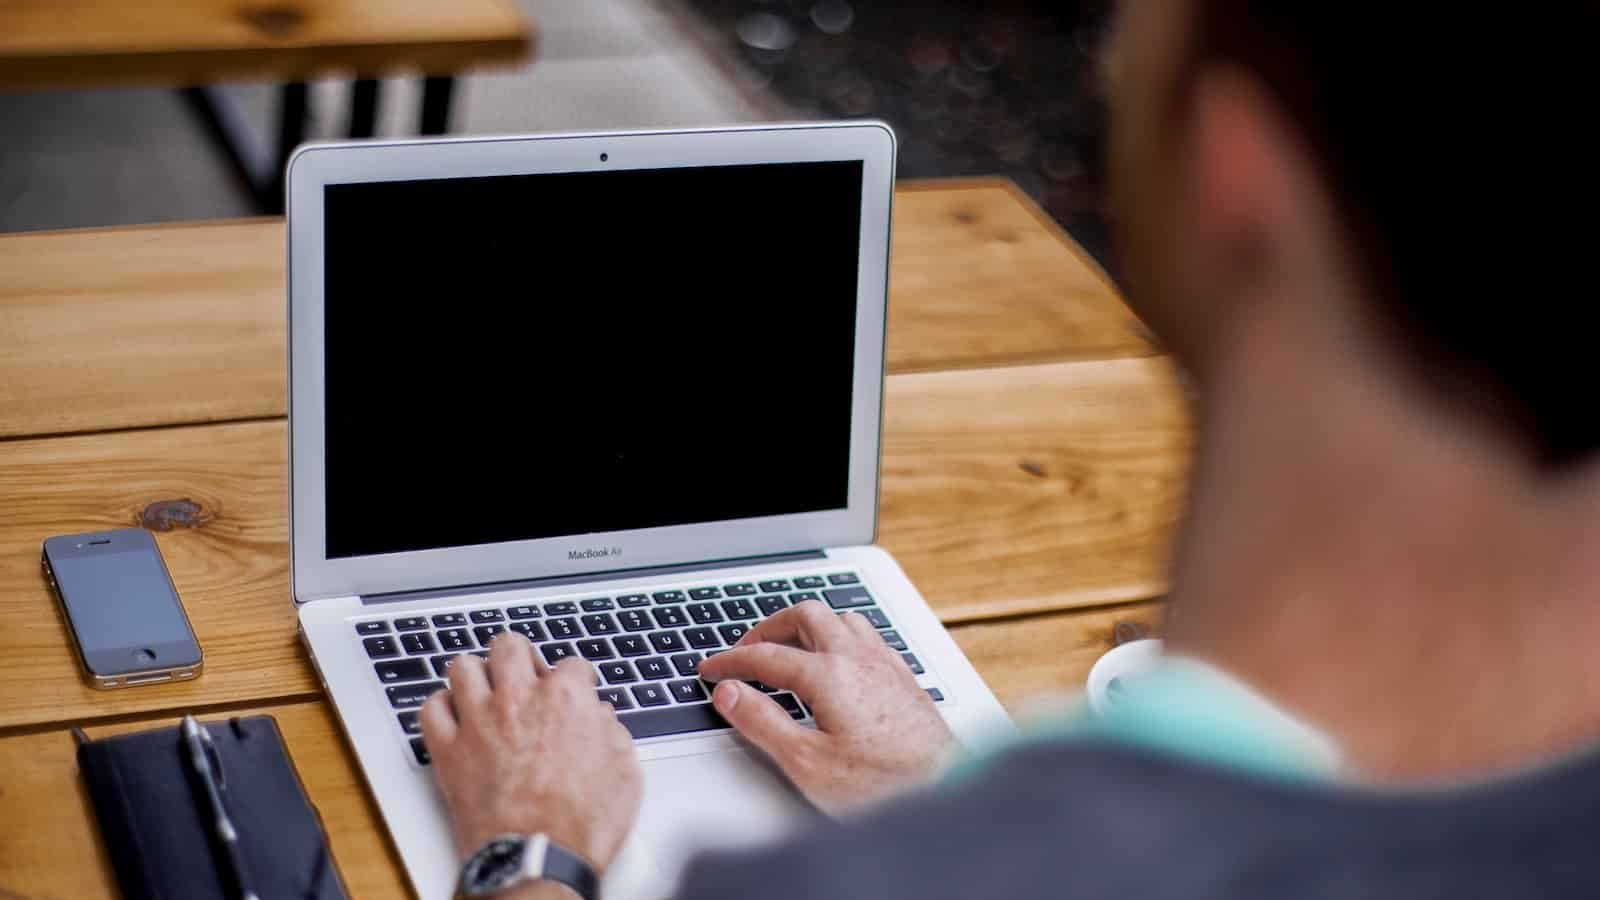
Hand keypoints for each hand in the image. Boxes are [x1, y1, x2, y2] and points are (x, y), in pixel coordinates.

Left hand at [421, 633, 641, 878]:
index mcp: (566, 699)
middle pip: (509, 646)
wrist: (537, 860)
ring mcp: (479, 722)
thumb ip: (612, 733)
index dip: (577, 678)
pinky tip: (454, 717)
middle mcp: (518, 699)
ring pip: (463, 667)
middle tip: (525, 674)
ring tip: (485, 689)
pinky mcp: (448, 751)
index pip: (571, 664)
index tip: (576, 689)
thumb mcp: (624, 773)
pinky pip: (430, 709)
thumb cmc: (581, 825)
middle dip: (519, 655)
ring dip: (476, 675)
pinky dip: (440, 708)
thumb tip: (602, 718)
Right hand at [697, 600, 955, 814]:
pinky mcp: (903, 677)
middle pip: (805, 616)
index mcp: (829, 674)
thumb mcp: (806, 762)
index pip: (766, 655)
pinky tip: (839, 659)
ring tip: (788, 645)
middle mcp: (858, 658)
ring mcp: (885, 664)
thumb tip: (730, 693)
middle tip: (747, 649)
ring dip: (808, 625)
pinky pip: (866, 635)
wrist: (947, 790)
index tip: (712, 670)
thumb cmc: (882, 785)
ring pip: (840, 618)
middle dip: (769, 627)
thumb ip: (763, 722)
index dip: (731, 661)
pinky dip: (838, 635)